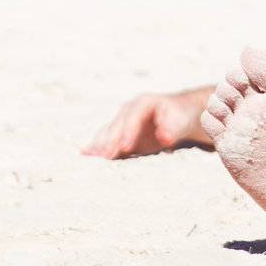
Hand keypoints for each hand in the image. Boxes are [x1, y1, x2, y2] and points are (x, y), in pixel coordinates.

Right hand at [82, 90, 207, 158]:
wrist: (178, 115)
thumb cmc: (180, 117)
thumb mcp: (180, 120)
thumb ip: (172, 129)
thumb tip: (164, 138)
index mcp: (143, 103)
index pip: (133, 117)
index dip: (127, 131)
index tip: (124, 147)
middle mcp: (128, 111)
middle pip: (116, 126)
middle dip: (109, 141)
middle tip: (102, 158)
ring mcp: (121, 122)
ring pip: (107, 133)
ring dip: (99, 147)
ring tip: (89, 162)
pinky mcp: (119, 135)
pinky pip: (106, 142)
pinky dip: (97, 150)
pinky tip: (85, 159)